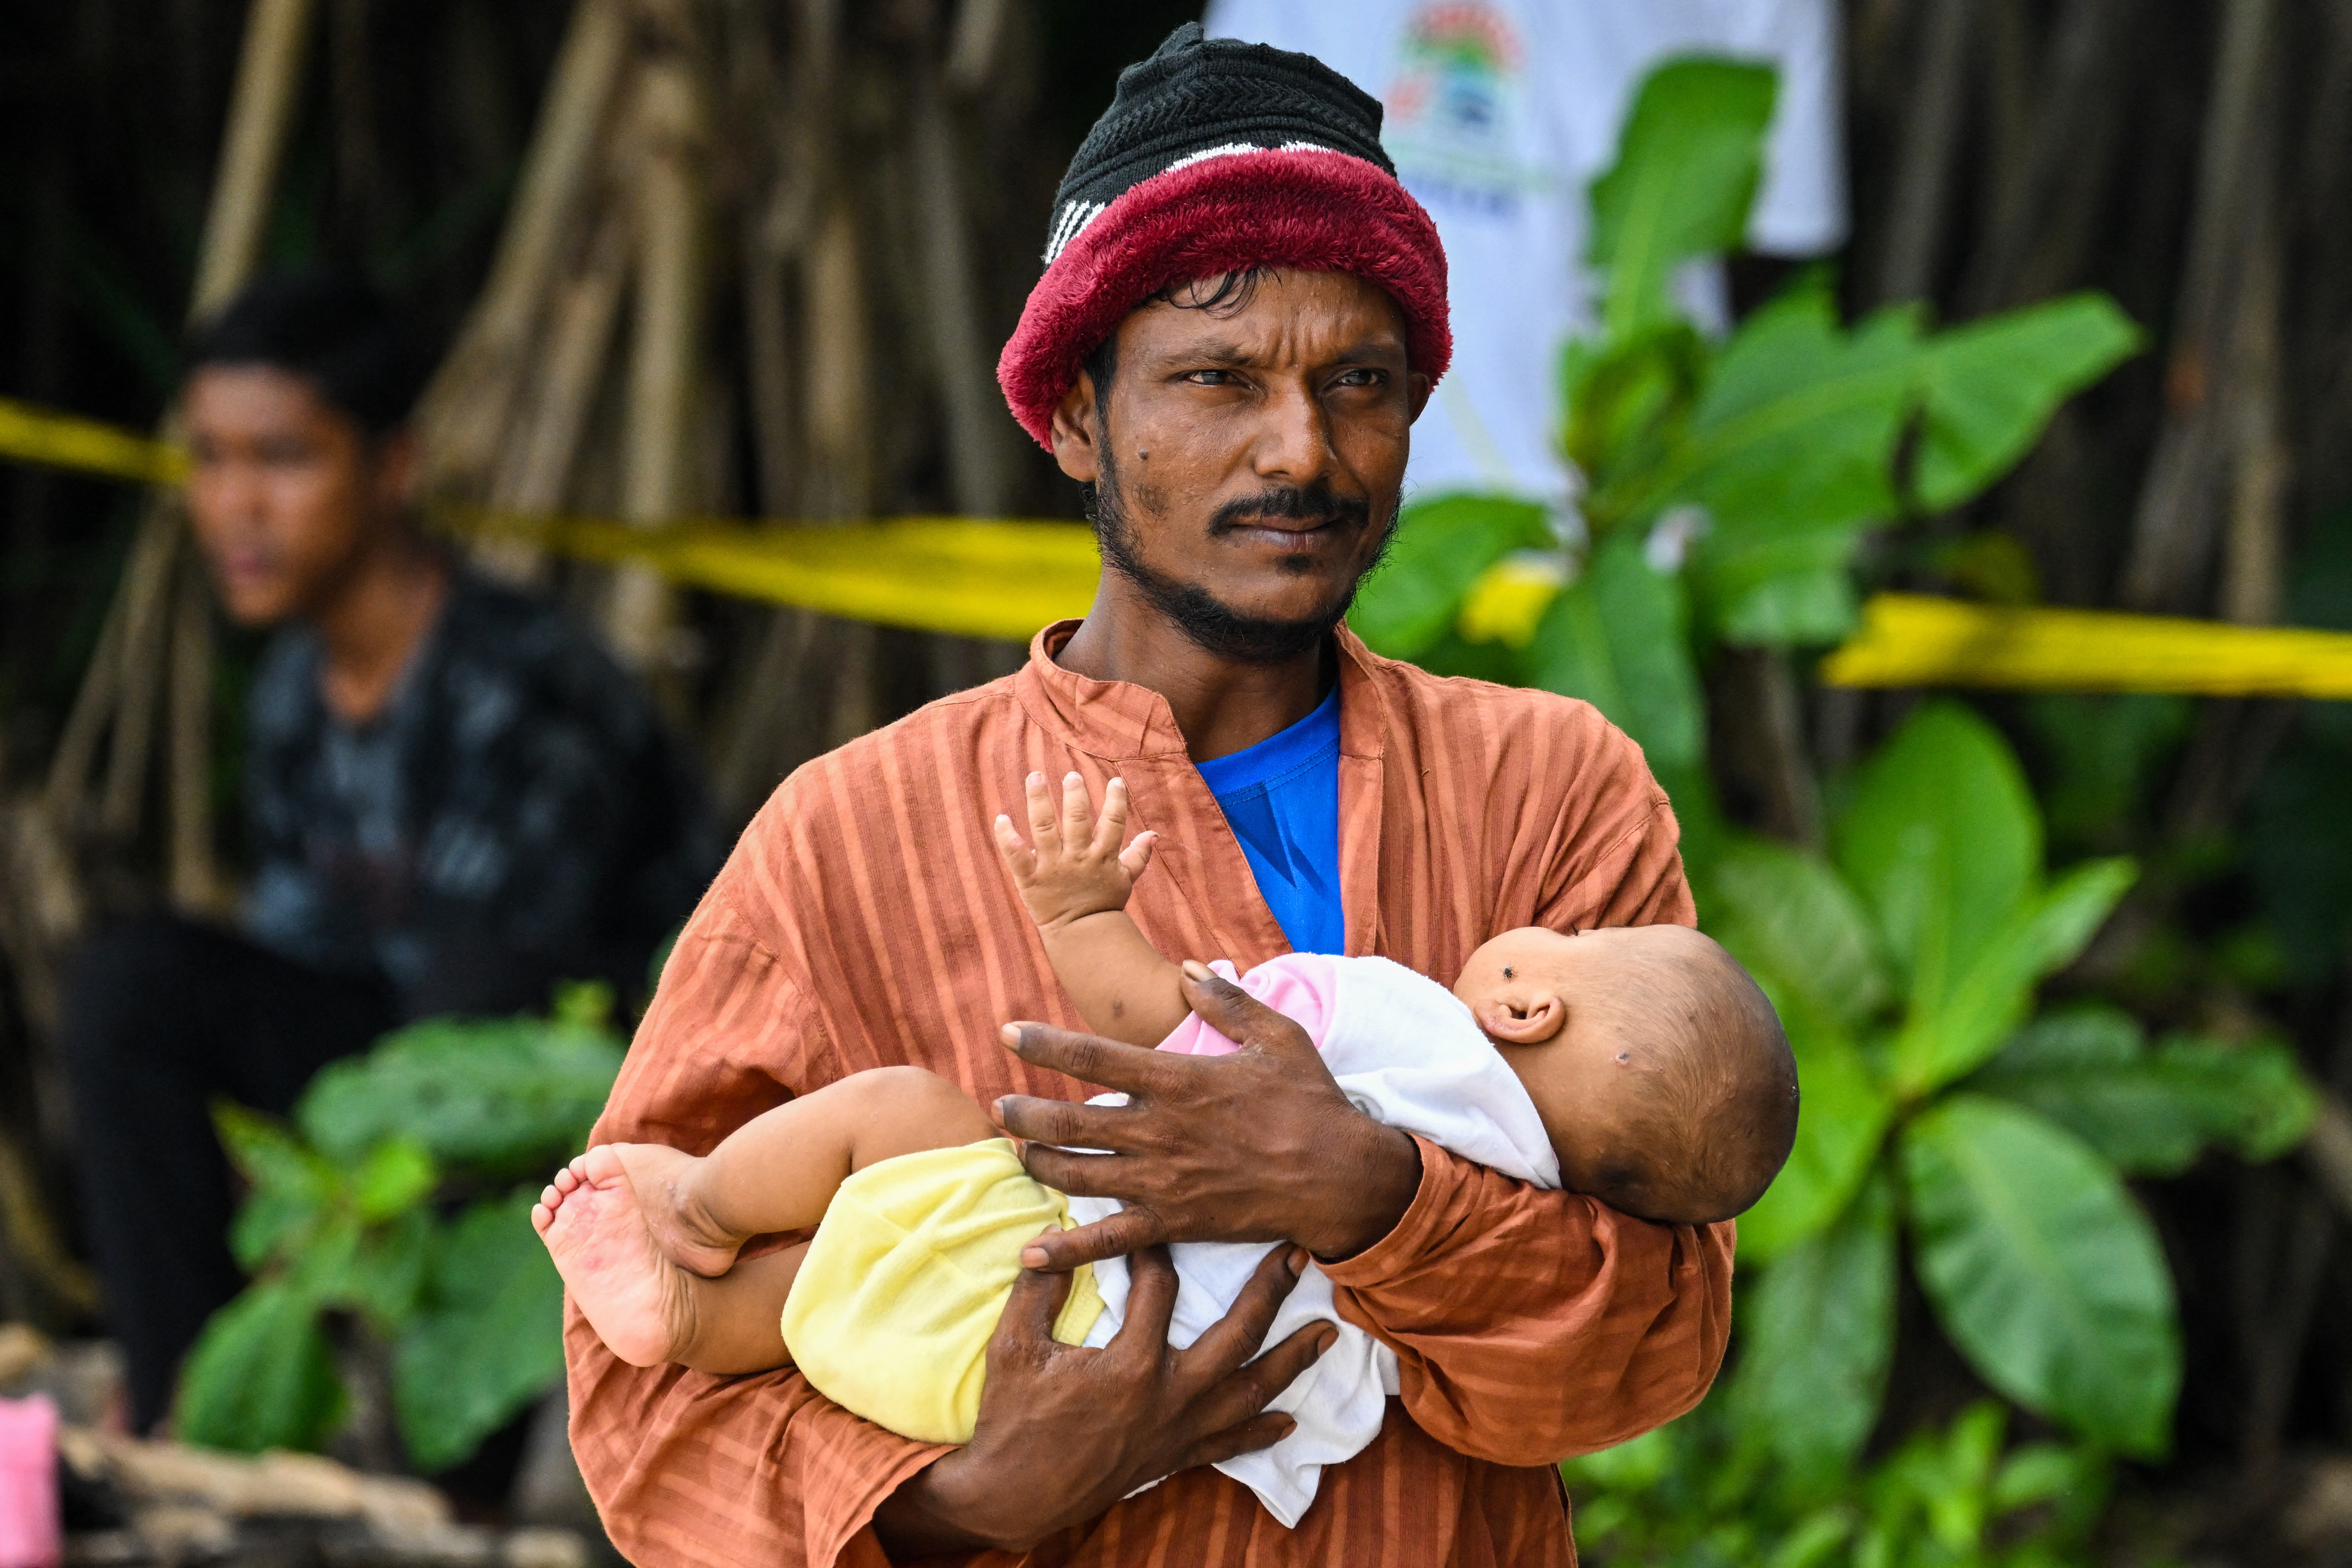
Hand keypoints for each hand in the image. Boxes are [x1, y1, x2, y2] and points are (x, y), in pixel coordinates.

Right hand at [870, 1241, 1334, 1557]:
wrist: (1014, 1496)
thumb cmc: (1013, 1419)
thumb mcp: (1015, 1346)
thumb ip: (1039, 1289)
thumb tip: (1048, 1236)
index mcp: (1132, 1364)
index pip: (1161, 1287)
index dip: (1156, 1246)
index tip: (1158, 1220)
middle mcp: (1170, 1397)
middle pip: (1238, 1335)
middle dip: (1271, 1292)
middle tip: (1298, 1254)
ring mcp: (1179, 1432)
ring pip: (1251, 1391)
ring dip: (1292, 1360)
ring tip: (1328, 1333)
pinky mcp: (1175, 1457)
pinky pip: (1231, 1444)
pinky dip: (1262, 1431)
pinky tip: (1288, 1420)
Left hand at [994, 771, 1158, 930]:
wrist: (1081, 936)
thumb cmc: (1103, 904)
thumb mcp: (1126, 879)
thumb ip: (1138, 855)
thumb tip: (1153, 834)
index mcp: (1102, 857)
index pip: (1113, 823)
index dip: (1116, 801)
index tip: (1115, 781)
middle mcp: (1077, 858)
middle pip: (1077, 820)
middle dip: (1074, 795)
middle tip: (1071, 776)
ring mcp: (1052, 867)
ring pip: (1044, 829)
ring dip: (1039, 801)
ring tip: (1035, 777)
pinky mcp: (1030, 879)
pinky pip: (1016, 856)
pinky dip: (1007, 838)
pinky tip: (1001, 819)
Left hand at [995, 961, 1422, 1267]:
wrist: (1341, 1176)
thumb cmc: (1312, 1101)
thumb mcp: (1278, 1035)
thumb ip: (1227, 1001)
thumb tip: (1190, 968)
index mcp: (1178, 1080)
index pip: (1092, 1057)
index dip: (1042, 1044)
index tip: (1007, 1033)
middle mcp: (1160, 1131)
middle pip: (1069, 1121)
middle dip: (1023, 1112)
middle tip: (997, 1105)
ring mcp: (1163, 1182)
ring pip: (1077, 1176)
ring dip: (1037, 1163)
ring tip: (1016, 1151)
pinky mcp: (1174, 1224)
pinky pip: (1109, 1241)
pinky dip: (1066, 1250)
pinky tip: (1029, 1254)